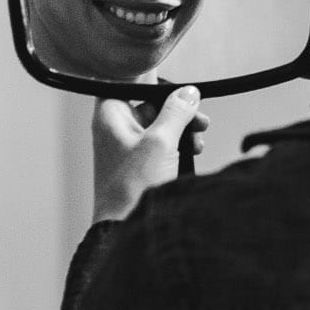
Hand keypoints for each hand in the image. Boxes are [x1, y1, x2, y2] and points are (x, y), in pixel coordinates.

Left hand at [92, 87, 205, 223]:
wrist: (125, 227)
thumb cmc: (132, 188)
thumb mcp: (161, 142)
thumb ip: (176, 112)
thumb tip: (188, 92)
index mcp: (110, 114)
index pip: (130, 81)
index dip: (155, 82)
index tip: (179, 88)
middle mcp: (116, 127)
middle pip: (150, 104)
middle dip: (178, 111)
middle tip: (199, 120)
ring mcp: (127, 146)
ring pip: (160, 125)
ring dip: (182, 130)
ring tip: (197, 141)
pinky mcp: (139, 163)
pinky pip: (160, 145)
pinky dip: (177, 146)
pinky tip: (192, 152)